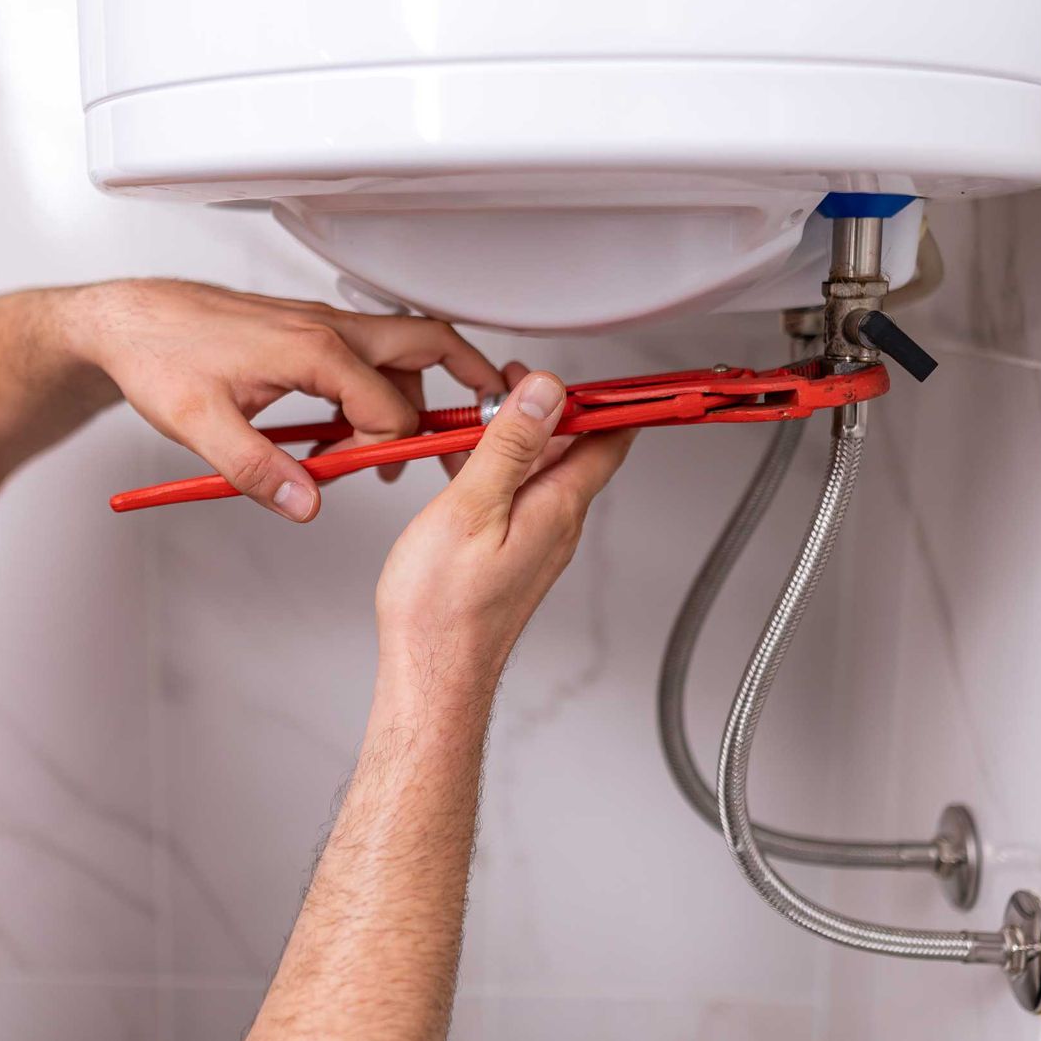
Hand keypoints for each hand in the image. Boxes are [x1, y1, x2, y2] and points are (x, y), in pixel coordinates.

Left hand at [61, 279, 506, 520]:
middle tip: (488, 419)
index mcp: (312, 349)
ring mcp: (319, 326)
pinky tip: (351, 430)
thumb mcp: (201, 426)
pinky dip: (380, 389)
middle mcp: (325, 329)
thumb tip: (306, 504)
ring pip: (399, 352)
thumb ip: (259, 470)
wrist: (129, 321)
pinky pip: (366, 357)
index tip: (373, 476)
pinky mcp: (306, 332)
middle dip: (466, 381)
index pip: (387, 408)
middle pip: (427, 345)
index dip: (388, 450)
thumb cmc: (160, 356)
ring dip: (413, 397)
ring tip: (400, 448)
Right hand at [375, 371, 634, 689]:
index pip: (608, 437)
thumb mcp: (472, 507)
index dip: (605, 395)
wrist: (432, 673)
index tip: (592, 367)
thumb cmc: (444, 609)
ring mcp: (537, 541)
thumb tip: (547, 393)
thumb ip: (511, 446)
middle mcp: (558, 524)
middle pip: (573, 448)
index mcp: (558, 506)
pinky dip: (497, 468)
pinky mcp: (514, 555)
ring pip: (541, 471)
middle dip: (546, 406)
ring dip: (517, 436)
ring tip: (478, 414)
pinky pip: (518, 495)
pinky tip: (461, 464)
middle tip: (508, 379)